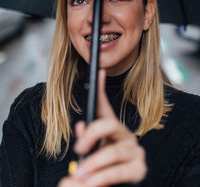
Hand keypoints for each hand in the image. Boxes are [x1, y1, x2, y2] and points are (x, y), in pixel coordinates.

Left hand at [58, 69, 146, 186]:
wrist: (120, 185)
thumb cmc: (103, 165)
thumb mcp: (92, 151)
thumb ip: (87, 139)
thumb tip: (81, 126)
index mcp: (112, 130)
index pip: (104, 107)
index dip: (101, 89)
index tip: (99, 72)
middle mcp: (125, 136)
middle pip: (109, 124)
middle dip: (92, 134)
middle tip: (78, 148)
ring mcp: (134, 151)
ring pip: (113, 152)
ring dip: (94, 163)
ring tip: (79, 175)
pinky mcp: (139, 169)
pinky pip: (120, 172)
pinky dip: (103, 178)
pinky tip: (92, 182)